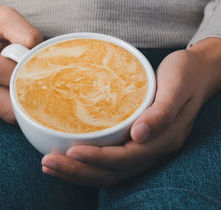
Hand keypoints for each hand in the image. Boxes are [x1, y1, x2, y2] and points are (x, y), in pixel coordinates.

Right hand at [0, 0, 42, 122]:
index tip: (39, 66)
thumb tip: (42, 61)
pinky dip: (0, 98)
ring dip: (13, 97)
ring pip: (4, 113)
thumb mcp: (3, 16)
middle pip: (11, 108)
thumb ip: (28, 35)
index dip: (33, 74)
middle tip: (30, 76)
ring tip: (7, 73)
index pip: (17, 80)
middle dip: (26, 94)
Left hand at [42, 38, 220, 186]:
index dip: (97, 158)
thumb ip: (161, 112)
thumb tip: (139, 135)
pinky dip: (87, 164)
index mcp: (164, 139)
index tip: (71, 152)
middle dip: (78, 171)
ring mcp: (144, 149)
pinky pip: (109, 162)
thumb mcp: (177, 85)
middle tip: (48, 163)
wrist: (198, 73)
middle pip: (111, 172)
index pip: (125, 158)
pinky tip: (68, 157)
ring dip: (78, 172)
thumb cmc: (186, 74)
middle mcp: (152, 150)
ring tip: (50, 165)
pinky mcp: (136, 143)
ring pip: (108, 172)